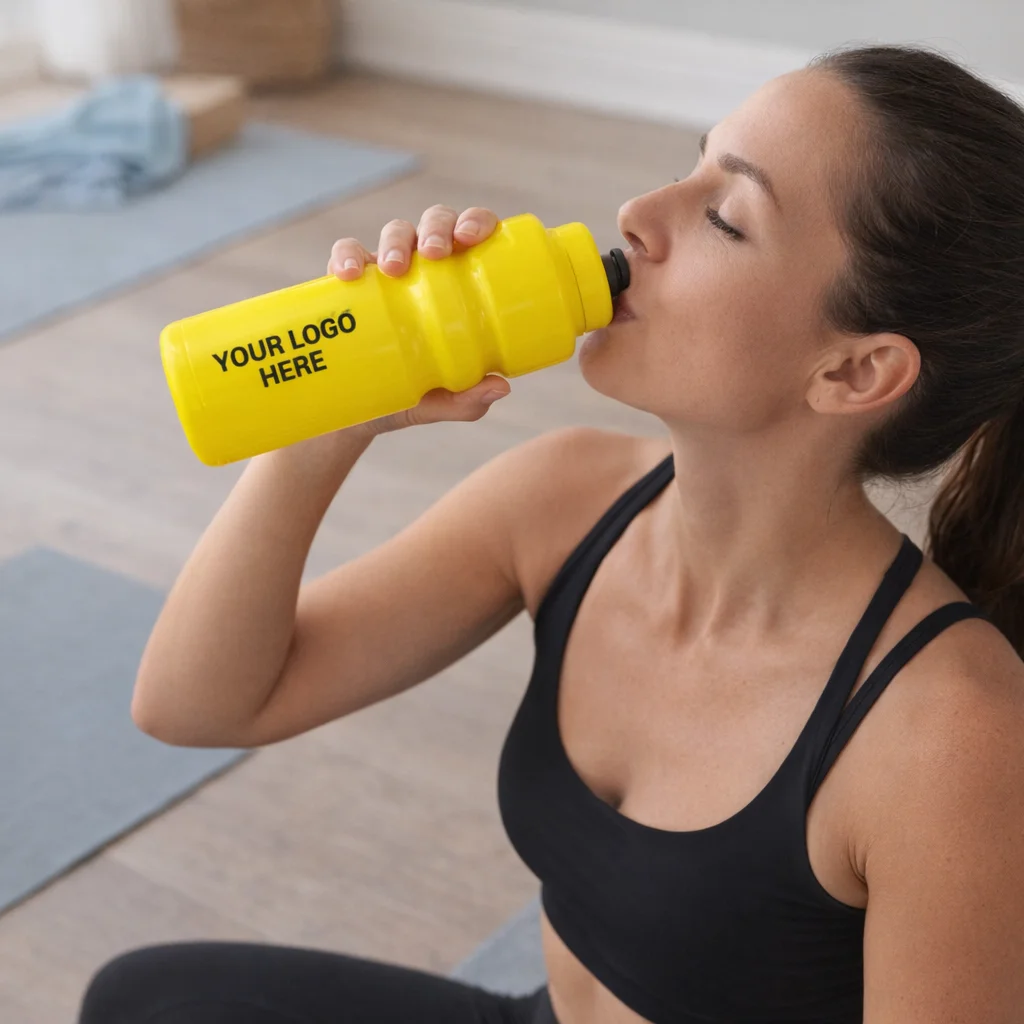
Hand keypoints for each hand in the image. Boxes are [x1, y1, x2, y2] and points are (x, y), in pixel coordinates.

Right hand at [327, 205, 508, 434]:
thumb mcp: (444, 401)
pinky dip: (346, 255)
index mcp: (458, 281)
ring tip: (394, 268)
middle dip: (436, 227)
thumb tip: (501, 387)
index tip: (471, 237)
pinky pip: (345, 255)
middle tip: (435, 253)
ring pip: (394, 233)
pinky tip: (349, 273)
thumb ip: (470, 399)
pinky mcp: (349, 285)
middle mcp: (425, 269)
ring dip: (396, 241)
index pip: (472, 236)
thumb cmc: (413, 396)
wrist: (358, 414)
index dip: (476, 221)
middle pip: (435, 223)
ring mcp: (386, 273)